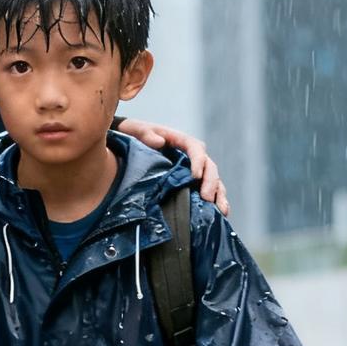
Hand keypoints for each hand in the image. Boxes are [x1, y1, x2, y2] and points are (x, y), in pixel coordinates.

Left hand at [115, 119, 229, 215]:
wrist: (125, 145)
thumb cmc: (131, 135)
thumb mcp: (135, 130)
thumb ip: (145, 134)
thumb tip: (159, 142)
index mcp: (180, 140)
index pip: (196, 149)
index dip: (198, 161)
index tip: (195, 176)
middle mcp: (190, 155)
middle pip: (208, 167)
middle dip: (210, 182)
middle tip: (206, 198)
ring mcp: (192, 169)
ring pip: (212, 180)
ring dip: (218, 195)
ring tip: (221, 211)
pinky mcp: (189, 183)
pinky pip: (205, 191)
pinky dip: (213, 202)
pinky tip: (219, 215)